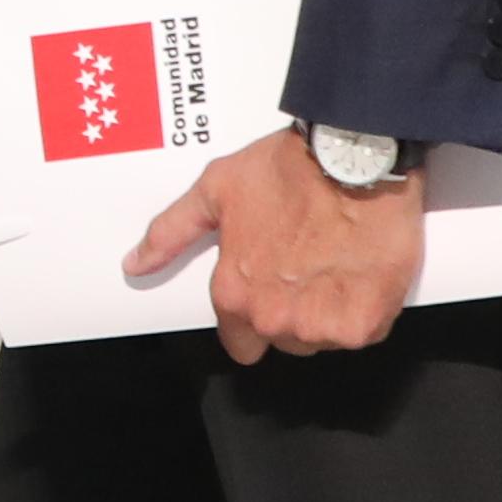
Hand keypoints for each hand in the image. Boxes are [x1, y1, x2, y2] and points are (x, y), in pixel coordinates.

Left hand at [126, 131, 419, 362]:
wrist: (353, 158)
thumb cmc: (287, 170)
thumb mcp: (215, 190)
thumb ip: (172, 233)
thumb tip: (135, 264)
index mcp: (235, 295)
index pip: (240, 343)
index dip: (255, 317)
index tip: (273, 287)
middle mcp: (273, 319)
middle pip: (283, 341)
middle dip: (294, 312)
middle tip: (309, 267)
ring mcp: (320, 326)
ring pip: (322, 340)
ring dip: (330, 313)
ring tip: (337, 264)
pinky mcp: (363, 323)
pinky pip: (362, 332)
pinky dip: (365, 309)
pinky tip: (362, 271)